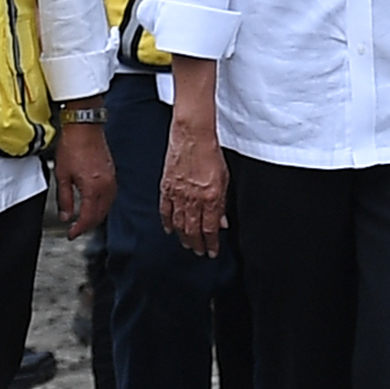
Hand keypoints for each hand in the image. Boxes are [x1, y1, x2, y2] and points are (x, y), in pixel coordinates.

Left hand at [49, 115, 111, 238]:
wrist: (84, 126)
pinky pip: (110, 196)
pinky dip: (102, 205)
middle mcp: (106, 186)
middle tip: (75, 229)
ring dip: (96, 216)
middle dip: (88, 225)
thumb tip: (65, 216)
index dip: (79, 229)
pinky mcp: (112, 173)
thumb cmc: (72, 145)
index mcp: (93, 188)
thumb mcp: (62, 175)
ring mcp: (111, 179)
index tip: (71, 234)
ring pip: (107, 207)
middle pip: (100, 215)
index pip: (88, 217)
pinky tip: (94, 204)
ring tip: (83, 220)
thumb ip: (64, 199)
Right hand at [161, 124, 228, 258]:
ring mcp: (177, 195)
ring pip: (179, 224)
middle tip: (199, 252)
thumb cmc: (210, 154)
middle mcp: (193, 200)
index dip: (211, 244)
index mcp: (210, 198)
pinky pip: (165, 210)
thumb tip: (222, 222)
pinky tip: (169, 230)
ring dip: (183, 237)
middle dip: (197, 244)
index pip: (210, 229)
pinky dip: (167, 222)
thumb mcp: (224, 179)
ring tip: (187, 244)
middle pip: (193, 231)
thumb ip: (222, 203)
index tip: (212, 252)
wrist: (192, 136)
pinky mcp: (166, 188)